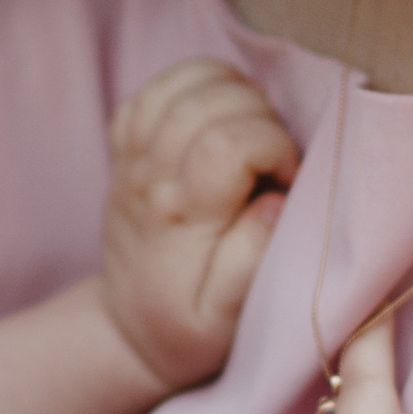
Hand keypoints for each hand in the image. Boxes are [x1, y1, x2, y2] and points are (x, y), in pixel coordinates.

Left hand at [98, 57, 298, 392]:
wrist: (129, 330)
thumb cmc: (189, 328)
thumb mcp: (227, 318)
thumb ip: (250, 261)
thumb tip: (275, 201)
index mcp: (180, 214)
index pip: (230, 142)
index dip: (275, 147)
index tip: (287, 181)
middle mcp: (150, 175)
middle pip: (209, 102)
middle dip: (260, 117)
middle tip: (271, 162)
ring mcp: (133, 157)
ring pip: (182, 83)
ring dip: (230, 93)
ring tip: (251, 130)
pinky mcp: (126, 148)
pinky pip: (154, 90)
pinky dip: (193, 85)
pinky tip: (217, 115)